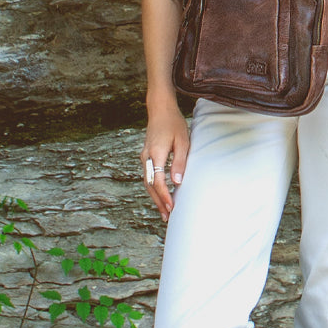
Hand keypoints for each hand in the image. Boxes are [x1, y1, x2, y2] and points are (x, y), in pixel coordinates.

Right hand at [141, 105, 189, 221]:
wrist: (160, 110)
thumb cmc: (174, 124)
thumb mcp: (182, 142)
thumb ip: (179, 162)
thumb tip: (177, 182)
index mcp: (156, 153)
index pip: (157, 181)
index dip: (164, 196)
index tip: (172, 207)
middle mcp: (146, 157)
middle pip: (149, 185)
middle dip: (158, 202)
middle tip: (167, 217)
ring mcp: (144, 157)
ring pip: (147, 182)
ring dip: (155, 198)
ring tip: (164, 212)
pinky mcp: (146, 157)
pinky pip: (148, 176)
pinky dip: (153, 189)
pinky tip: (160, 196)